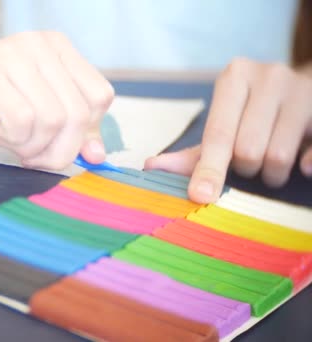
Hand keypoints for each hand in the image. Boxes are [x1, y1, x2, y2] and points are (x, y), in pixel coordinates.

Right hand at [0, 31, 113, 169]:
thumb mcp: (35, 121)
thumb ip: (69, 134)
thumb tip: (97, 156)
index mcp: (57, 47)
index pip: (99, 97)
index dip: (81, 133)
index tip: (54, 144)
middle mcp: (38, 43)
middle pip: (76, 114)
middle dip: (55, 150)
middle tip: (28, 154)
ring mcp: (10, 53)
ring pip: (50, 120)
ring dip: (28, 146)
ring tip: (6, 136)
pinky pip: (20, 120)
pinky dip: (10, 138)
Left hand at [145, 57, 311, 202]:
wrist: (305, 89)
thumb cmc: (252, 113)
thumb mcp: (222, 123)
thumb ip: (191, 152)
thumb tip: (151, 168)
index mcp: (235, 77)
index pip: (218, 133)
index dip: (209, 169)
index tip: (200, 196)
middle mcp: (270, 76)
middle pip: (248, 150)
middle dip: (244, 168)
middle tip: (247, 162)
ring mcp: (303, 89)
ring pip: (279, 157)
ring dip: (270, 173)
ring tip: (270, 161)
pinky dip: (305, 167)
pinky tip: (302, 165)